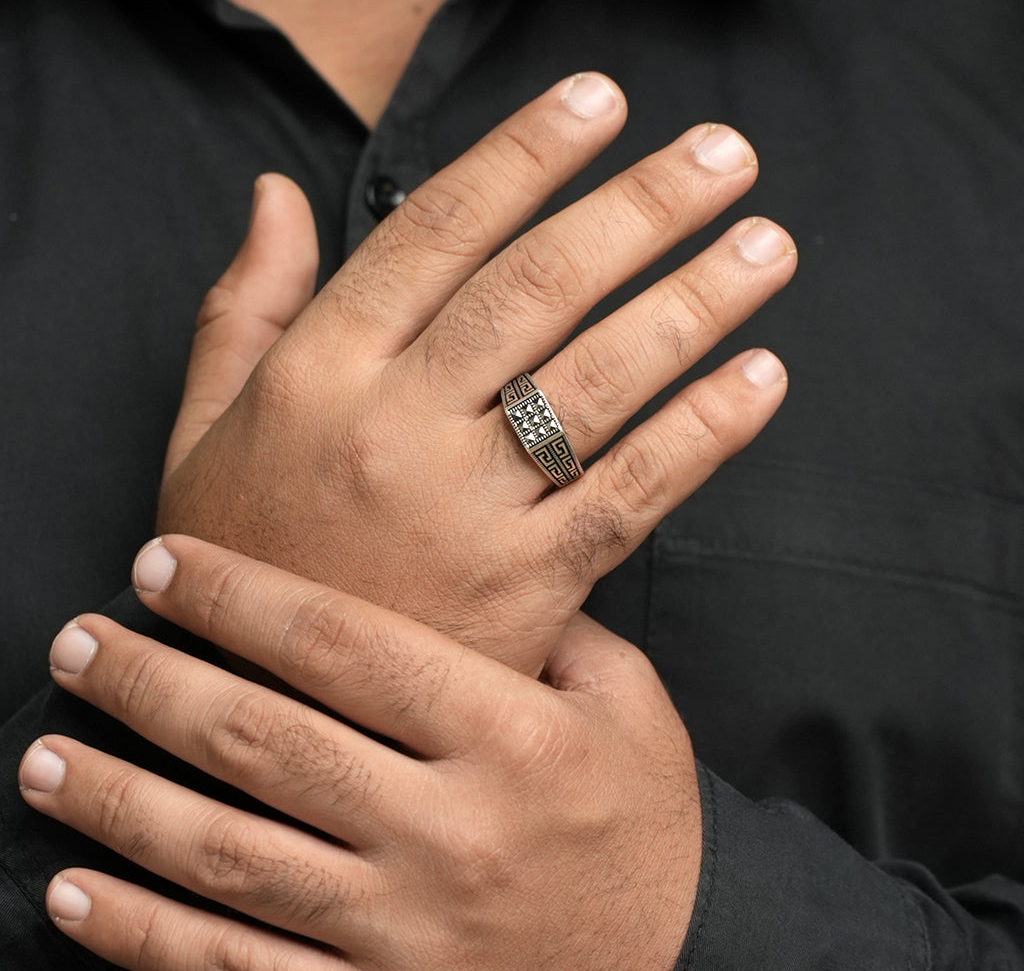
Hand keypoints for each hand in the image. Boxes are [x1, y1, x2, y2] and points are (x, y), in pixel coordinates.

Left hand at [21, 535, 700, 970]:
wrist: (685, 958)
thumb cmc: (645, 813)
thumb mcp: (627, 700)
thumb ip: (542, 630)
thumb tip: (448, 568)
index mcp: (509, 736)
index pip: (347, 646)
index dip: (242, 596)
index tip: (164, 562)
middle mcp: (447, 830)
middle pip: (265, 742)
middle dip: (154, 683)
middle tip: (80, 640)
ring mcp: (406, 929)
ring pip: (228, 857)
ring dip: (119, 799)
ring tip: (43, 753)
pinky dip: (143, 936)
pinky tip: (77, 891)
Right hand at [157, 73, 794, 673]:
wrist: (266, 714)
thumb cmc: (242, 556)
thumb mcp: (203, 425)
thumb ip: (242, 304)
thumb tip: (276, 192)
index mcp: (316, 373)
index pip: (436, 231)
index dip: (525, 154)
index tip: (601, 100)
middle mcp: (391, 427)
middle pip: (536, 290)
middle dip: (641, 209)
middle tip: (723, 154)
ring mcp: (463, 511)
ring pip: (594, 383)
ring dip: (692, 303)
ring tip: (766, 245)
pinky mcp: (523, 590)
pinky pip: (628, 496)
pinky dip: (702, 435)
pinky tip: (761, 378)